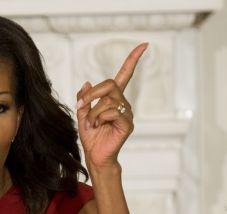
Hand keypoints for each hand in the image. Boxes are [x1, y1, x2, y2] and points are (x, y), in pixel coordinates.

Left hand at [75, 43, 147, 170]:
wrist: (95, 156)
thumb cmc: (91, 137)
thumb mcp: (82, 114)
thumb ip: (84, 99)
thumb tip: (86, 83)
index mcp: (114, 98)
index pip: (126, 74)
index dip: (133, 59)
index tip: (144, 45)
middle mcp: (123, 103)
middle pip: (109, 84)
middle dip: (92, 94)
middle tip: (82, 106)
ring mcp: (127, 113)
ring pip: (108, 100)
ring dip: (93, 112)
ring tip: (92, 124)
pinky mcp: (127, 124)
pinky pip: (112, 111)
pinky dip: (99, 118)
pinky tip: (98, 127)